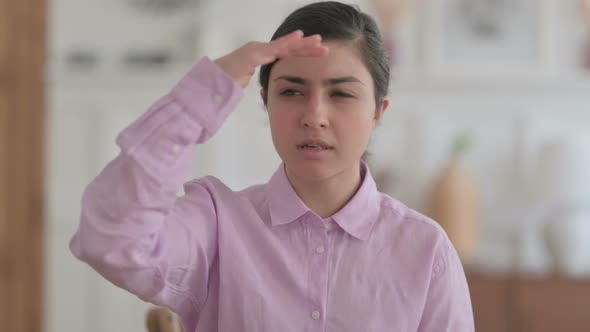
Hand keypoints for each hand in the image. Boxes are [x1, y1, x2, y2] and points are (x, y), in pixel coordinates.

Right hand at [214, 30, 328, 87]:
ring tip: (319, 42)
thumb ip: (254, 82)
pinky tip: (300, 37)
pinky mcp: (254, 53)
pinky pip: (274, 47)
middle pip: (288, 49)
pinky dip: (288, 42)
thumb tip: (259, 88)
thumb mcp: (245, 84)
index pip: (285, 55)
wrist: (209, 84)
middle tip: (324, 47)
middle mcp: (260, 51)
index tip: (317, 54)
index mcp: (259, 57)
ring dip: (303, 44)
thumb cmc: (223, 85)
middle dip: (307, 48)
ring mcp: (257, 50)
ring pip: (285, 46)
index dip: (301, 54)